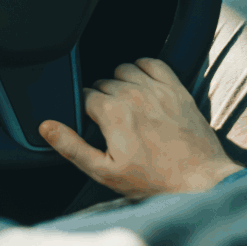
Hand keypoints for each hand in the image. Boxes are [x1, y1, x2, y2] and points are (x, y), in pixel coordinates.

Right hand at [38, 58, 239, 199]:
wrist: (200, 182)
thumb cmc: (154, 181)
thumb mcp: (104, 171)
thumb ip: (71, 146)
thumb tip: (46, 126)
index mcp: (112, 112)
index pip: (83, 95)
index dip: (84, 111)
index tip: (92, 126)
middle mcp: (133, 94)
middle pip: (102, 82)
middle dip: (101, 99)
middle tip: (109, 123)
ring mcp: (157, 89)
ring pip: (123, 69)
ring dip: (119, 82)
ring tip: (124, 105)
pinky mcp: (177, 89)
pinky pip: (152, 63)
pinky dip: (143, 69)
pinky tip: (142, 87)